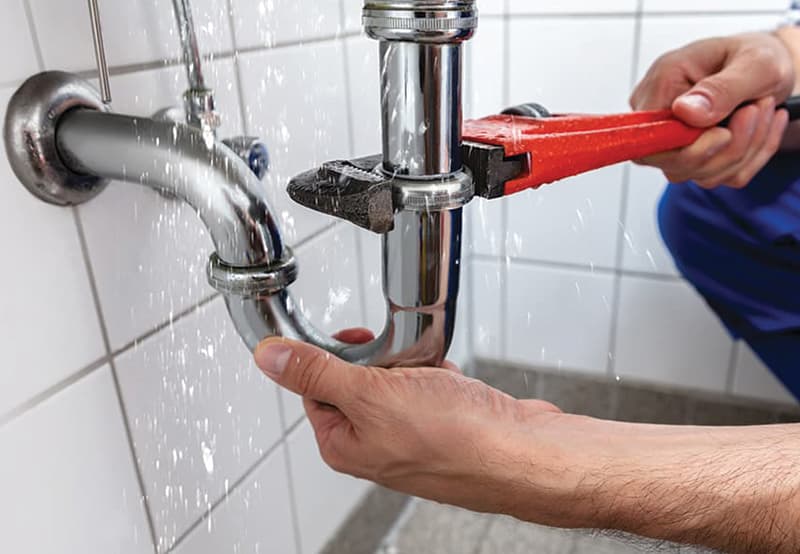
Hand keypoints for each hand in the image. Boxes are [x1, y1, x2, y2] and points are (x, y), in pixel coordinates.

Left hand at [253, 336, 799, 552]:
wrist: (525, 453)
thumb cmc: (457, 439)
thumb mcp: (371, 395)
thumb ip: (316, 372)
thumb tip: (269, 358)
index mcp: (344, 443)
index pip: (314, 386)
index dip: (331, 356)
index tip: (352, 341)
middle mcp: (374, 443)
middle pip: (357, 378)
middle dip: (380, 358)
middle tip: (400, 358)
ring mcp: (411, 433)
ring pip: (396, 377)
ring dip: (411, 362)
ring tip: (431, 370)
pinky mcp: (444, 422)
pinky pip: (429, 383)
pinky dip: (438, 373)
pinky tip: (452, 380)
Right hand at [630, 32, 794, 187]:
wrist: (772, 68)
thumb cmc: (759, 58)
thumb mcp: (755, 63)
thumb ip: (720, 89)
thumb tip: (683, 112)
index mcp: (662, 84)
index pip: (648, 138)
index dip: (685, 148)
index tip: (724, 133)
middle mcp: (659, 117)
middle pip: (674, 164)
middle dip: (728, 147)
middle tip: (758, 109)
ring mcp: (673, 142)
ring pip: (701, 174)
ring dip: (746, 150)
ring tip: (763, 110)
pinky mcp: (693, 158)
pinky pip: (720, 177)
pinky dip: (751, 158)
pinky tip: (761, 128)